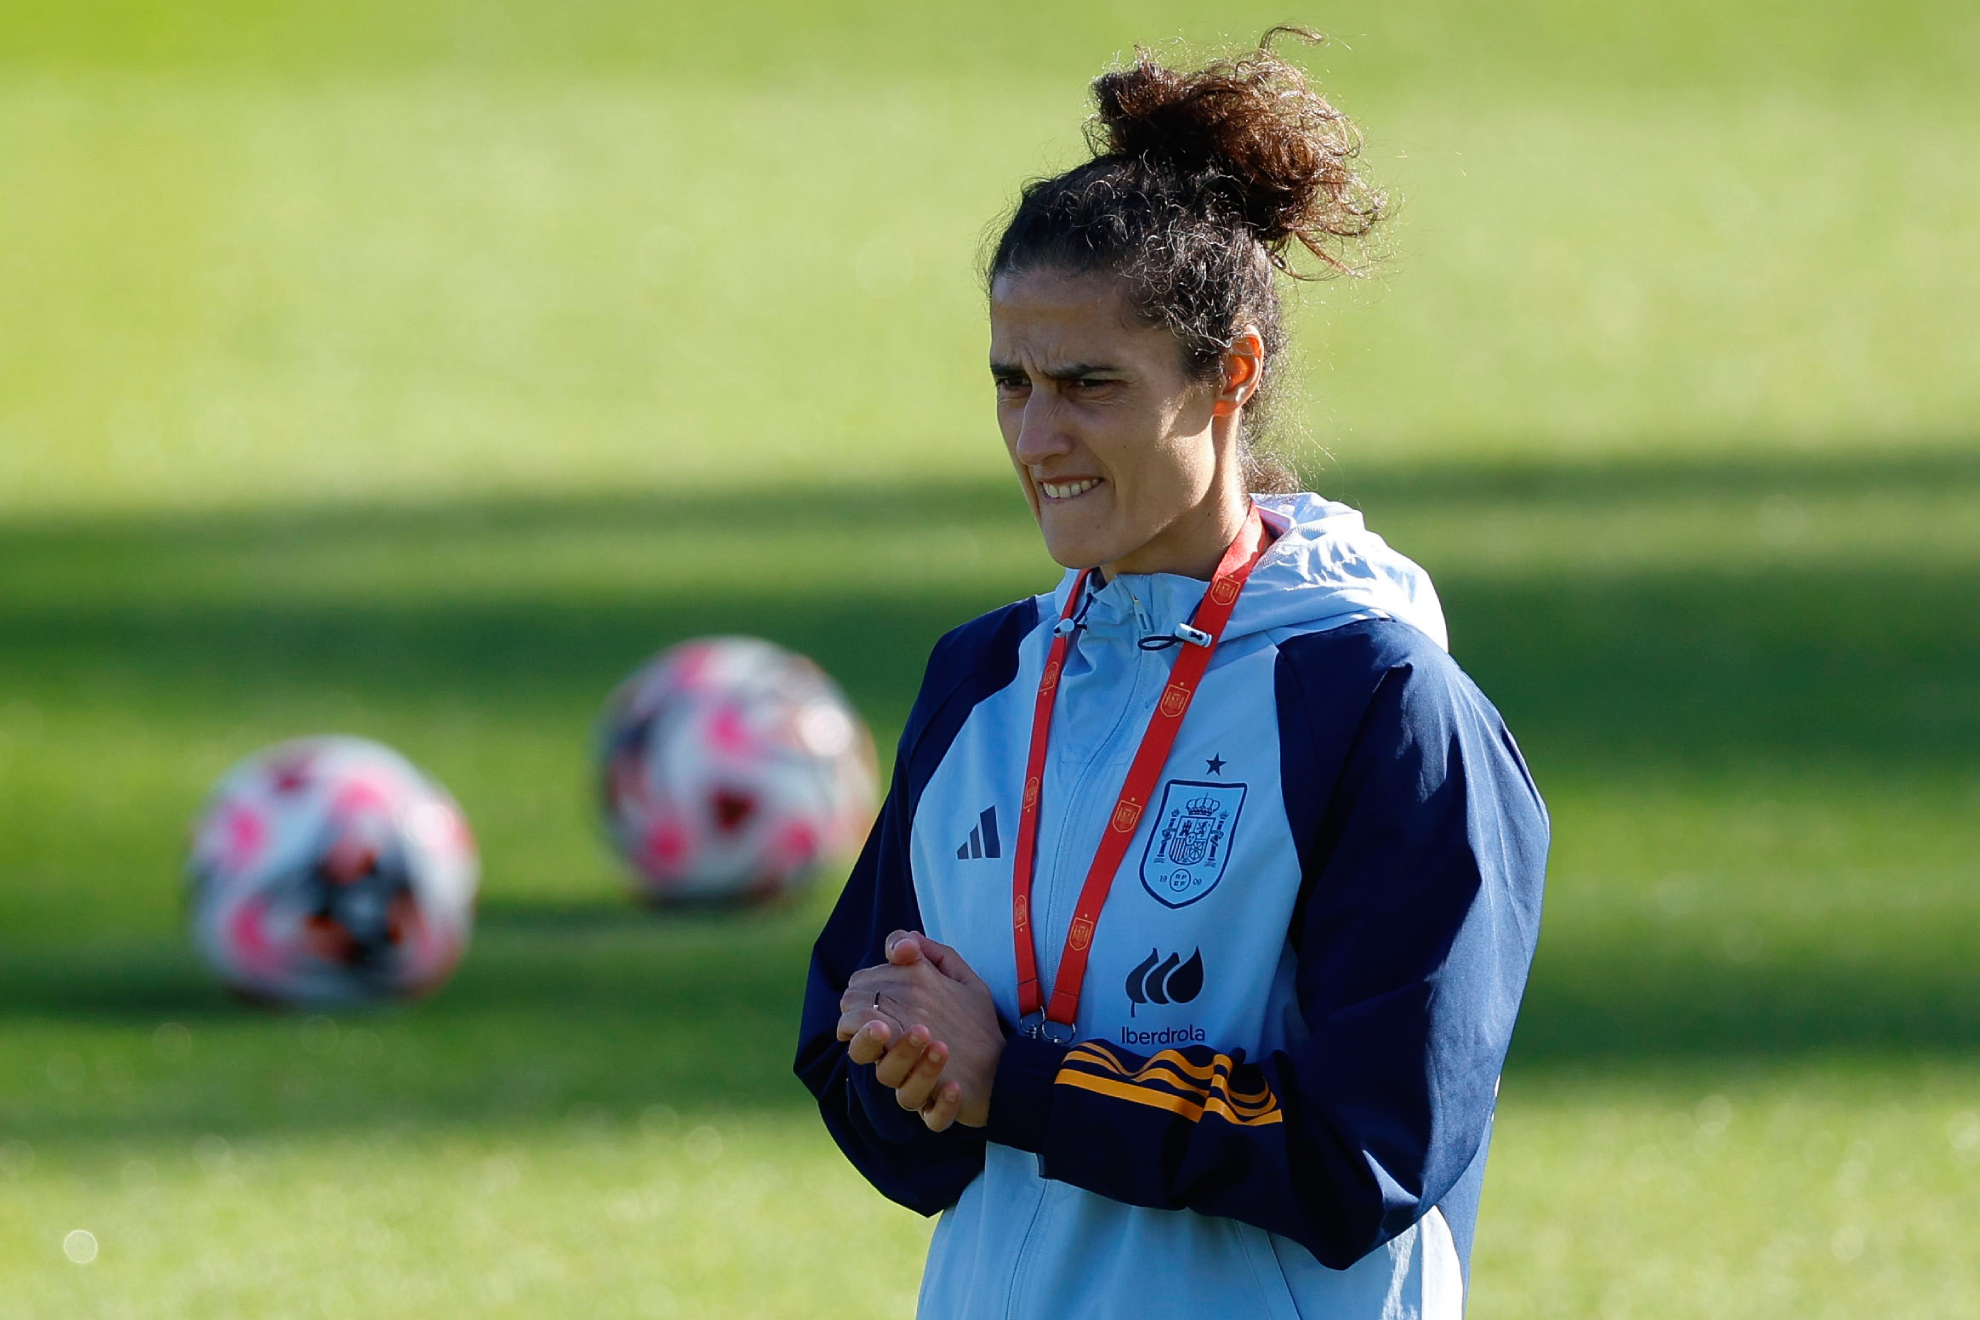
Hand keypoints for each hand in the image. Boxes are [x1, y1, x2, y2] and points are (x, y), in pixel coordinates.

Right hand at [838, 931, 1003, 1129]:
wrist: (1008, 1058)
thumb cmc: (970, 1016)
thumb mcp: (953, 976)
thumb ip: (925, 953)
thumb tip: (901, 944)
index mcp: (891, 1027)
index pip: (855, 1015)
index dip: (860, 1008)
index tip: (878, 994)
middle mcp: (897, 1059)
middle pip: (864, 1053)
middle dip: (874, 1038)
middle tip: (898, 1025)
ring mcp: (917, 1087)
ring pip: (897, 1087)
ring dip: (916, 1066)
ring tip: (941, 1045)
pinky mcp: (939, 1111)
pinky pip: (932, 1117)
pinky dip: (941, 1104)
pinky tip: (954, 1086)